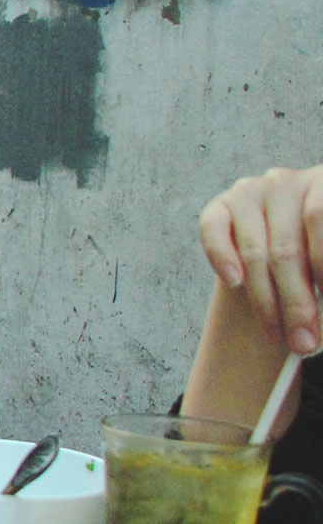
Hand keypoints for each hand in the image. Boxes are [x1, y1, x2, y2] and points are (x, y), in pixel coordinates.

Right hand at [199, 165, 322, 353]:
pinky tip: (235, 284)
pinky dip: (221, 258)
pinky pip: (212, 230)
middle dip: (296, 302)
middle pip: (287, 247)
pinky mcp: (222, 204)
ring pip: (254, 251)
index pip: (322, 221)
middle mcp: (287, 181)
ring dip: (266, 301)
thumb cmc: (322, 251)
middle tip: (304, 342)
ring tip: (280, 336)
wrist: (298, 238)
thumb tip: (322, 313)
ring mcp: (251, 190)